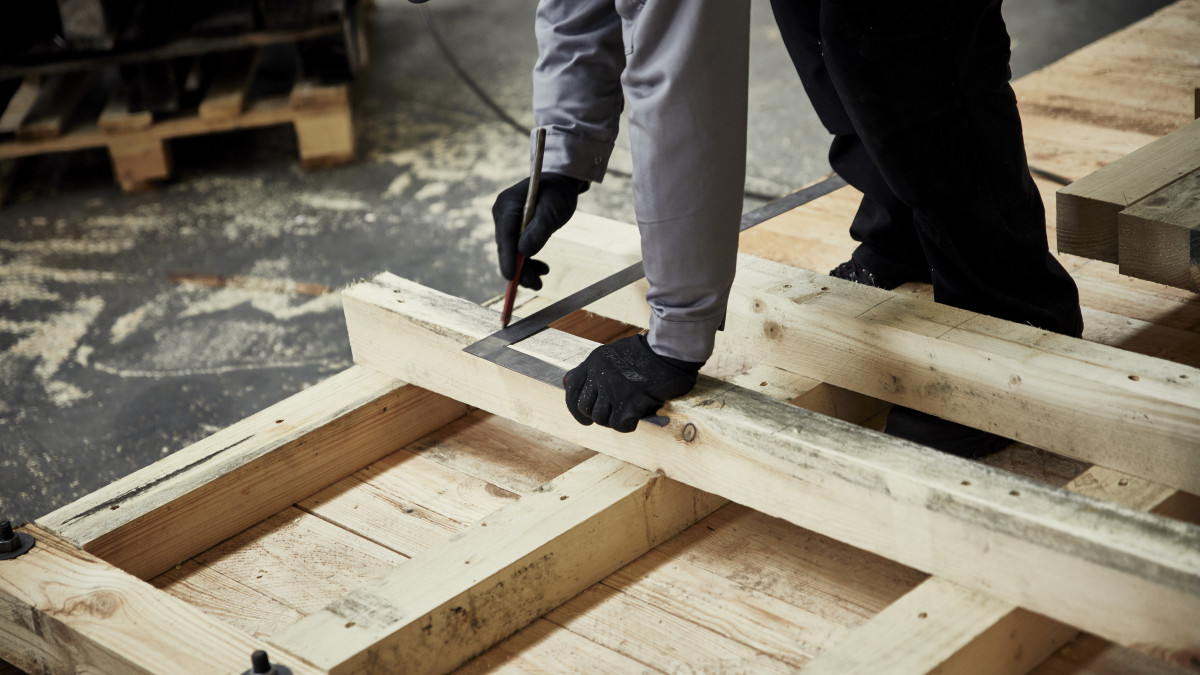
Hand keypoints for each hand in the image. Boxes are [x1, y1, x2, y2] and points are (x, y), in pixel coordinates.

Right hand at [492, 173, 587, 289]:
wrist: (561, 182)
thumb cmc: (558, 193)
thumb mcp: (553, 211)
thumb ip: (539, 231)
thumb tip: (523, 252)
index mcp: (507, 205)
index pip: (505, 236)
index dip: (507, 258)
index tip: (511, 277)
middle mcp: (502, 214)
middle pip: (507, 247)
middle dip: (520, 268)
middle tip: (536, 286)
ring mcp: (507, 222)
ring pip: (512, 251)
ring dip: (525, 269)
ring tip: (540, 282)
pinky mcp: (514, 229)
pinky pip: (517, 249)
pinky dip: (528, 261)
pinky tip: (542, 269)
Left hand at [563, 335, 702, 432]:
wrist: (670, 352)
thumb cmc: (646, 353)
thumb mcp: (610, 354)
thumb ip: (589, 370)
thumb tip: (565, 382)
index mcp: (594, 362)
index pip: (571, 388)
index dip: (574, 406)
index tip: (583, 417)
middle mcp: (599, 375)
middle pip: (584, 407)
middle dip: (595, 416)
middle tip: (610, 417)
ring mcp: (611, 389)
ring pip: (600, 418)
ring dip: (613, 419)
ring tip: (628, 412)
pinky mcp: (626, 403)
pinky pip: (618, 425)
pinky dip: (627, 424)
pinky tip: (637, 416)